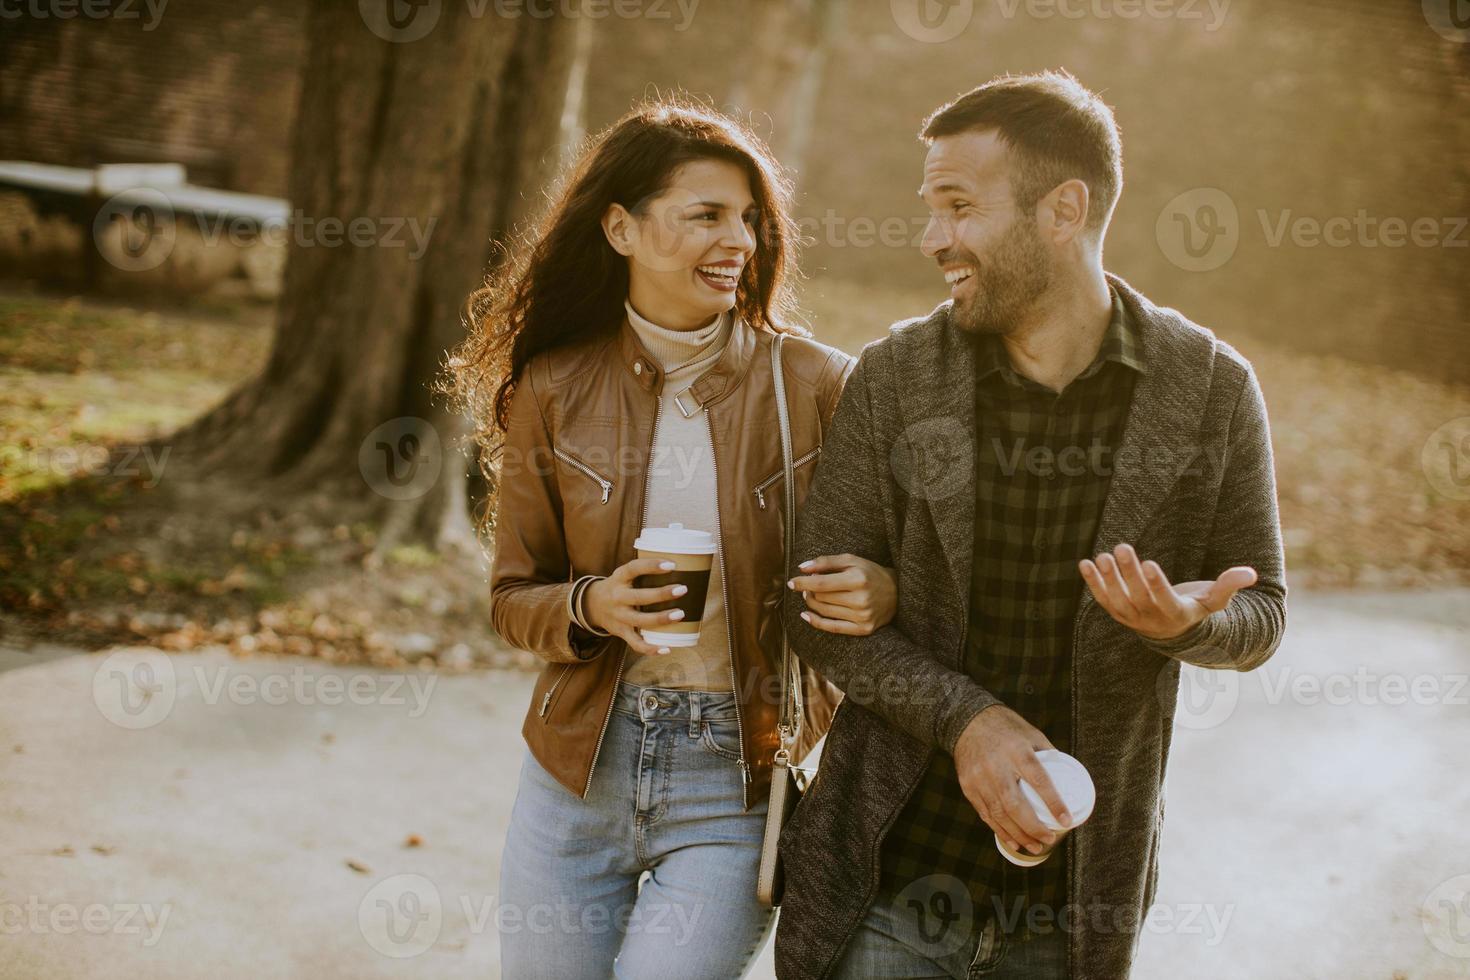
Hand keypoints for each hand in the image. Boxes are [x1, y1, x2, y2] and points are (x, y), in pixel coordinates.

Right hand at [582, 557, 690, 656]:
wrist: (592, 605)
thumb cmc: (620, 586)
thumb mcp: (625, 574)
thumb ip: (645, 571)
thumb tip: (684, 565)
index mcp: (619, 578)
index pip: (633, 569)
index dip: (651, 566)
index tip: (671, 565)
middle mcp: (617, 597)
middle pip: (639, 597)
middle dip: (661, 594)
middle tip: (682, 589)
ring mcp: (619, 616)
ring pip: (640, 620)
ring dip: (660, 619)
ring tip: (680, 614)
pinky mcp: (621, 632)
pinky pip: (635, 643)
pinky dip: (650, 648)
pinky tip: (667, 649)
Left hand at [787, 554, 897, 635]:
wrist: (897, 592)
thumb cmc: (870, 573)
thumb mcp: (851, 560)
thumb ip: (826, 562)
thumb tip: (801, 567)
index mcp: (858, 579)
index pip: (821, 583)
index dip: (803, 583)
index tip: (791, 582)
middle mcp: (861, 599)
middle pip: (821, 598)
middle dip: (808, 591)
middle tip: (807, 586)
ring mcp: (862, 616)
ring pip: (824, 611)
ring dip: (811, 603)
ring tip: (811, 595)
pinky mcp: (864, 629)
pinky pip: (833, 628)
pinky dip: (816, 622)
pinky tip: (806, 615)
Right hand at [954, 706, 1071, 854]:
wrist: (967, 720)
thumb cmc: (1005, 727)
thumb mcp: (1031, 733)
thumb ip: (1047, 756)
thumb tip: (1068, 779)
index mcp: (1017, 750)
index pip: (1039, 780)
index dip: (1054, 802)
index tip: (1066, 820)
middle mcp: (997, 765)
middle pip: (1015, 804)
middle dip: (1033, 828)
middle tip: (1049, 839)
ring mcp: (979, 777)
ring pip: (999, 813)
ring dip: (1018, 835)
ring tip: (1035, 846)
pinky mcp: (968, 786)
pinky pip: (984, 813)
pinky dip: (999, 830)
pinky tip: (1012, 841)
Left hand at [1079, 543, 1257, 640]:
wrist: (1172, 631)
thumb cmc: (1196, 609)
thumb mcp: (1214, 600)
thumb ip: (1229, 586)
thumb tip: (1251, 573)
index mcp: (1177, 615)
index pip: (1165, 601)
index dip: (1156, 584)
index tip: (1150, 563)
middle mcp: (1151, 620)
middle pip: (1137, 597)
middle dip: (1128, 573)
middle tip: (1122, 548)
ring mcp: (1131, 618)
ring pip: (1117, 600)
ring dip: (1108, 579)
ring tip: (1103, 556)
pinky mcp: (1117, 613)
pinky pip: (1102, 600)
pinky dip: (1093, 584)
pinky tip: (1085, 564)